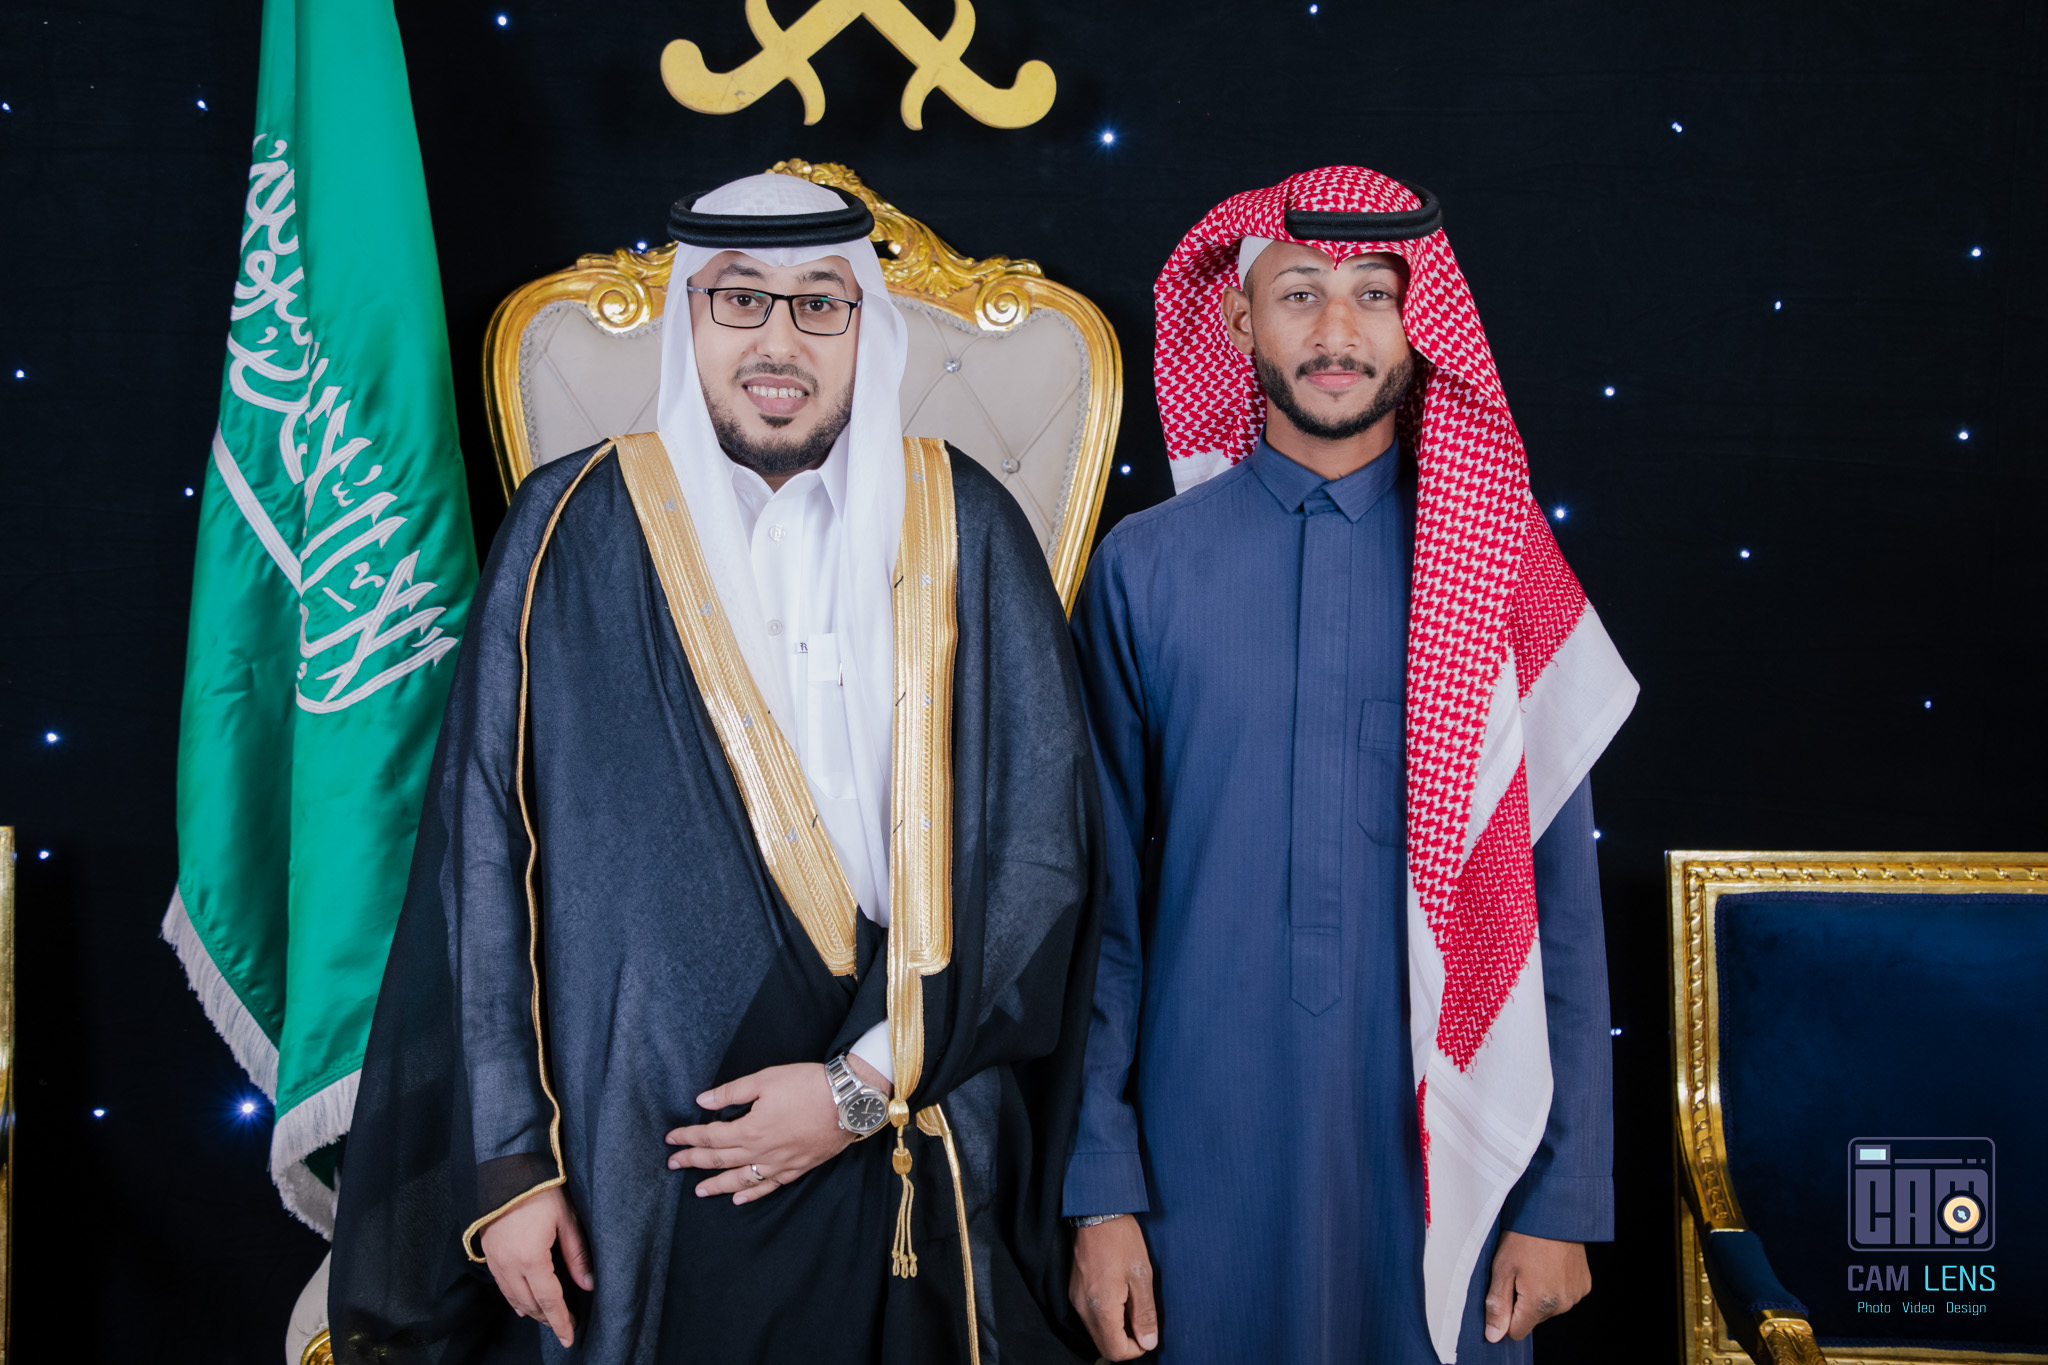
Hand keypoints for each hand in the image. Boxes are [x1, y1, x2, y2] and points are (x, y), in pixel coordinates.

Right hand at [478, 1187, 593, 1347]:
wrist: (505, 1171)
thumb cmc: (540, 1189)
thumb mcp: (566, 1218)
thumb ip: (577, 1254)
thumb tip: (588, 1284)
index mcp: (531, 1257)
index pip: (549, 1300)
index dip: (560, 1320)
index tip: (569, 1336)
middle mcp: (509, 1264)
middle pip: (531, 1303)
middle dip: (548, 1319)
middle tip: (564, 1328)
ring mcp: (495, 1261)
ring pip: (514, 1298)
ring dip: (532, 1311)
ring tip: (548, 1319)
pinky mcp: (488, 1254)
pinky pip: (502, 1286)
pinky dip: (514, 1299)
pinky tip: (523, 1306)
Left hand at [665, 1056, 888, 1203]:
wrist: (848, 1101)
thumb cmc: (807, 1085)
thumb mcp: (765, 1079)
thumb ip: (731, 1093)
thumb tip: (702, 1101)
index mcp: (749, 1129)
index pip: (709, 1136)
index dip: (688, 1137)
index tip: (671, 1139)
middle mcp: (760, 1152)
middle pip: (719, 1160)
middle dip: (693, 1161)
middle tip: (673, 1165)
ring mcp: (779, 1164)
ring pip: (741, 1179)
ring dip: (716, 1185)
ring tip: (699, 1190)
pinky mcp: (797, 1168)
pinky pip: (769, 1186)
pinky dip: (751, 1194)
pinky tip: (739, 1198)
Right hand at [1070, 1215, 1158, 1359]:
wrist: (1096, 1211)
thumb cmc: (1121, 1239)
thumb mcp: (1141, 1276)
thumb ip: (1144, 1313)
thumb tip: (1148, 1342)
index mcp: (1101, 1307)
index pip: (1115, 1351)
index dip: (1136, 1349)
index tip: (1148, 1333)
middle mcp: (1084, 1308)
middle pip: (1104, 1345)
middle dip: (1126, 1341)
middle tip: (1142, 1320)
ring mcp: (1076, 1299)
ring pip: (1097, 1332)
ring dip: (1116, 1329)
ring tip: (1132, 1304)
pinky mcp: (1075, 1290)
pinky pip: (1090, 1317)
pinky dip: (1106, 1316)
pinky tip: (1119, 1295)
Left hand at [1483, 1231, 1590, 1342]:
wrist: (1555, 1212)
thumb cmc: (1524, 1237)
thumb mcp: (1502, 1269)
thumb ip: (1497, 1305)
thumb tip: (1493, 1336)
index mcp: (1539, 1303)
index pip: (1516, 1332)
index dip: (1505, 1315)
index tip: (1504, 1291)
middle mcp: (1562, 1305)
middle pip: (1533, 1319)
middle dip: (1522, 1302)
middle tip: (1518, 1272)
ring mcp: (1575, 1295)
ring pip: (1548, 1308)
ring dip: (1539, 1294)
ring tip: (1534, 1265)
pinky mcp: (1584, 1285)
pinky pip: (1564, 1296)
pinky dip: (1555, 1285)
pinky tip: (1549, 1264)